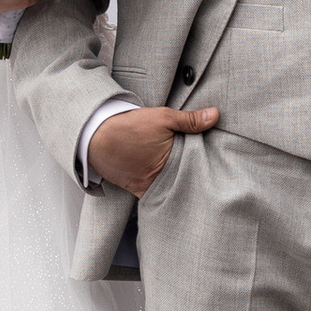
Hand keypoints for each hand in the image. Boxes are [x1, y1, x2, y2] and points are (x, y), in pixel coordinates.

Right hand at [88, 102, 220, 195]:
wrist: (95, 136)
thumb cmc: (128, 126)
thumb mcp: (162, 117)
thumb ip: (189, 120)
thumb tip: (215, 115)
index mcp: (169, 164)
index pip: (194, 171)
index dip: (204, 169)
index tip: (213, 169)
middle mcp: (158, 181)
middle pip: (182, 183)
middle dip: (192, 180)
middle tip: (206, 179)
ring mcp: (145, 187)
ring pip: (168, 190)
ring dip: (176, 186)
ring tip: (190, 184)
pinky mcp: (134, 190)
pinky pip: (153, 195)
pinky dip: (161, 192)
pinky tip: (169, 186)